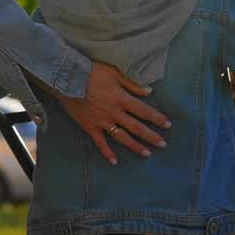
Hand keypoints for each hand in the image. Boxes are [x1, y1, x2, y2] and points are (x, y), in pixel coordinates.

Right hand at [56, 63, 170, 165]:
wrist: (66, 78)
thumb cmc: (91, 72)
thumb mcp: (114, 73)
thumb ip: (132, 84)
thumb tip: (149, 92)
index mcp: (121, 98)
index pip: (144, 111)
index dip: (157, 118)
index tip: (168, 125)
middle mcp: (114, 113)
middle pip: (136, 127)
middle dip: (151, 136)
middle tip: (163, 144)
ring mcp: (102, 121)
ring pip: (122, 137)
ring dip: (135, 146)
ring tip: (147, 154)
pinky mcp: (90, 127)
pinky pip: (100, 142)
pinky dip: (107, 152)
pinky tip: (115, 161)